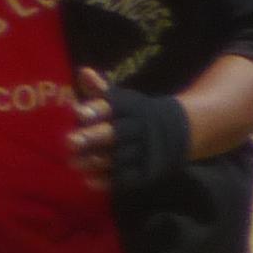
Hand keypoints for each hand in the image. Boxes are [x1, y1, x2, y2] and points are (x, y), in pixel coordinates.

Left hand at [69, 66, 194, 191]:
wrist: (182, 130)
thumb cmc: (139, 113)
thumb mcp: (123, 100)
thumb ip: (100, 90)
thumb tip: (83, 71)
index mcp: (134, 109)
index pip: (115, 107)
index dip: (97, 110)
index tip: (78, 112)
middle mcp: (140, 130)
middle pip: (117, 134)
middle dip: (94, 138)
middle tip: (69, 141)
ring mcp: (146, 152)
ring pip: (120, 157)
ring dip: (95, 161)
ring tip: (72, 163)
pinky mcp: (148, 171)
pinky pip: (128, 178)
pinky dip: (108, 180)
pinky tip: (87, 181)